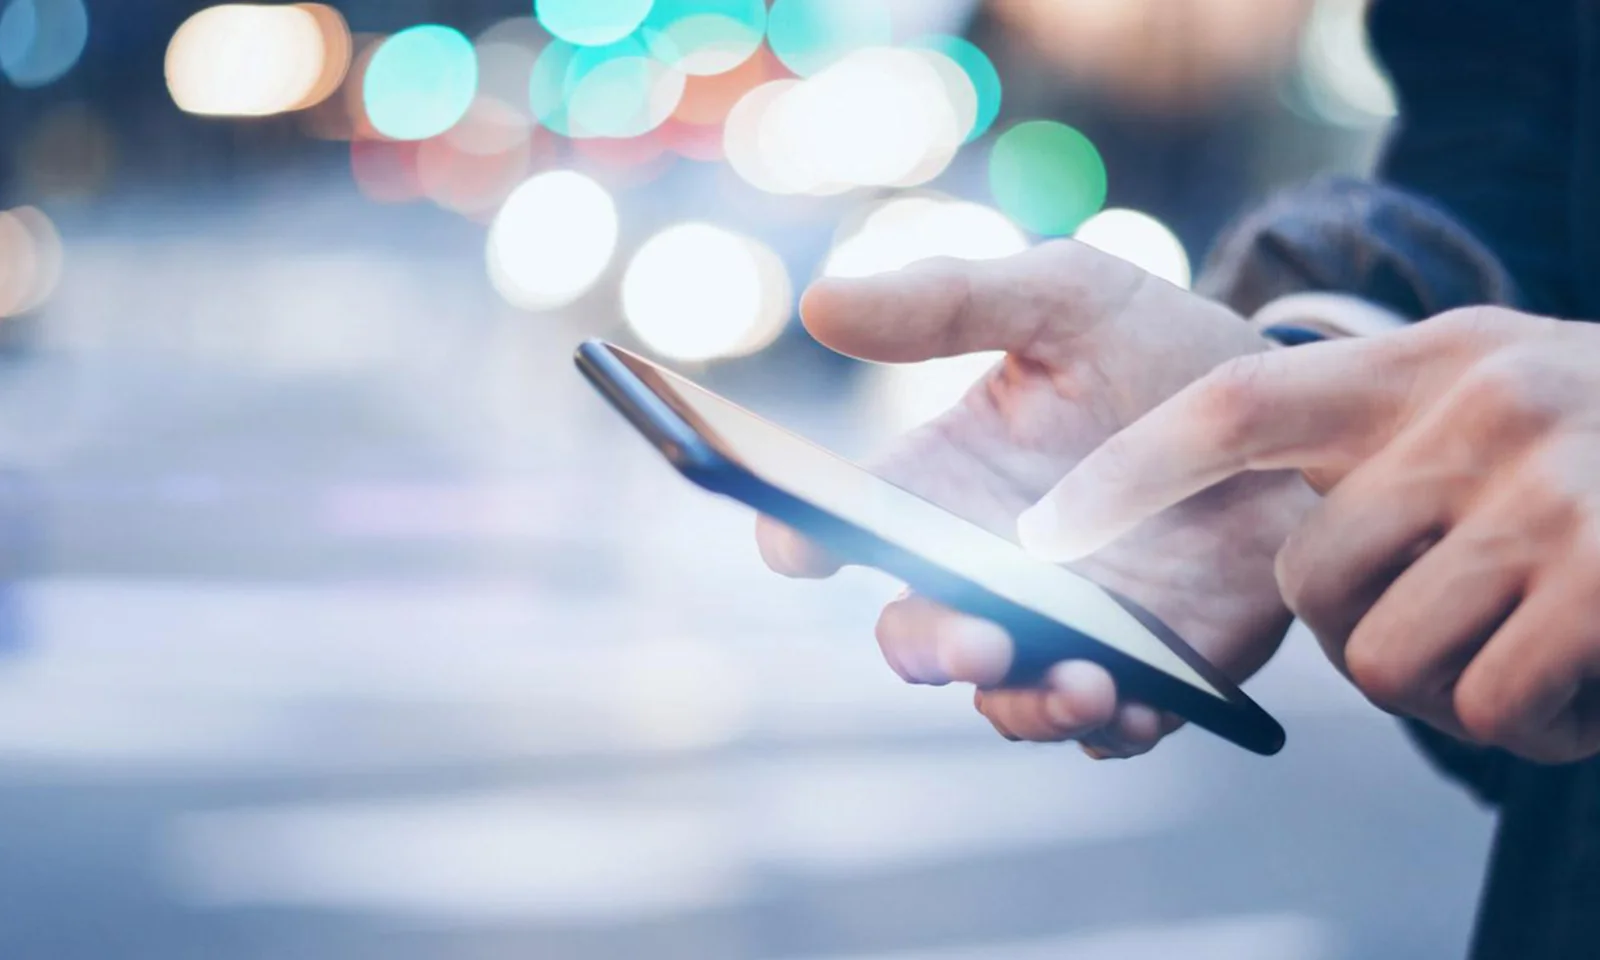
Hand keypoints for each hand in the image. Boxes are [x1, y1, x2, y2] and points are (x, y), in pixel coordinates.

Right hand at [758, 241, 1314, 755]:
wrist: (1298, 411)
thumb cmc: (1158, 349)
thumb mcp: (1064, 299)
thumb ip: (948, 302)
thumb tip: (819, 304)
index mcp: (939, 481)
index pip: (835, 521)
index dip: (797, 534)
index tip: (800, 541)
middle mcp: (982, 568)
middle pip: (912, 635)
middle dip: (929, 649)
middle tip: (977, 639)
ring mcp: (1061, 627)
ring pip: (1004, 698)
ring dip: (1026, 703)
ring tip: (1083, 680)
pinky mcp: (1147, 673)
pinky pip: (1108, 726)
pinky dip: (1113, 726)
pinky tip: (1138, 702)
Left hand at [1024, 307, 1599, 762]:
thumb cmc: (1599, 452)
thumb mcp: (1484, 402)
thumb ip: (1371, 440)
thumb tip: (1235, 560)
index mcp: (1427, 361)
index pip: (1236, 405)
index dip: (1131, 474)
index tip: (1041, 534)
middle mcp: (1486, 406)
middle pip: (1315, 587)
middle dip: (1368, 640)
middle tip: (1455, 625)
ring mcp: (1556, 491)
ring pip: (1393, 666)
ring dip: (1454, 693)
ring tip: (1534, 645)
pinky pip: (1495, 708)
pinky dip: (1533, 726)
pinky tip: (1590, 680)